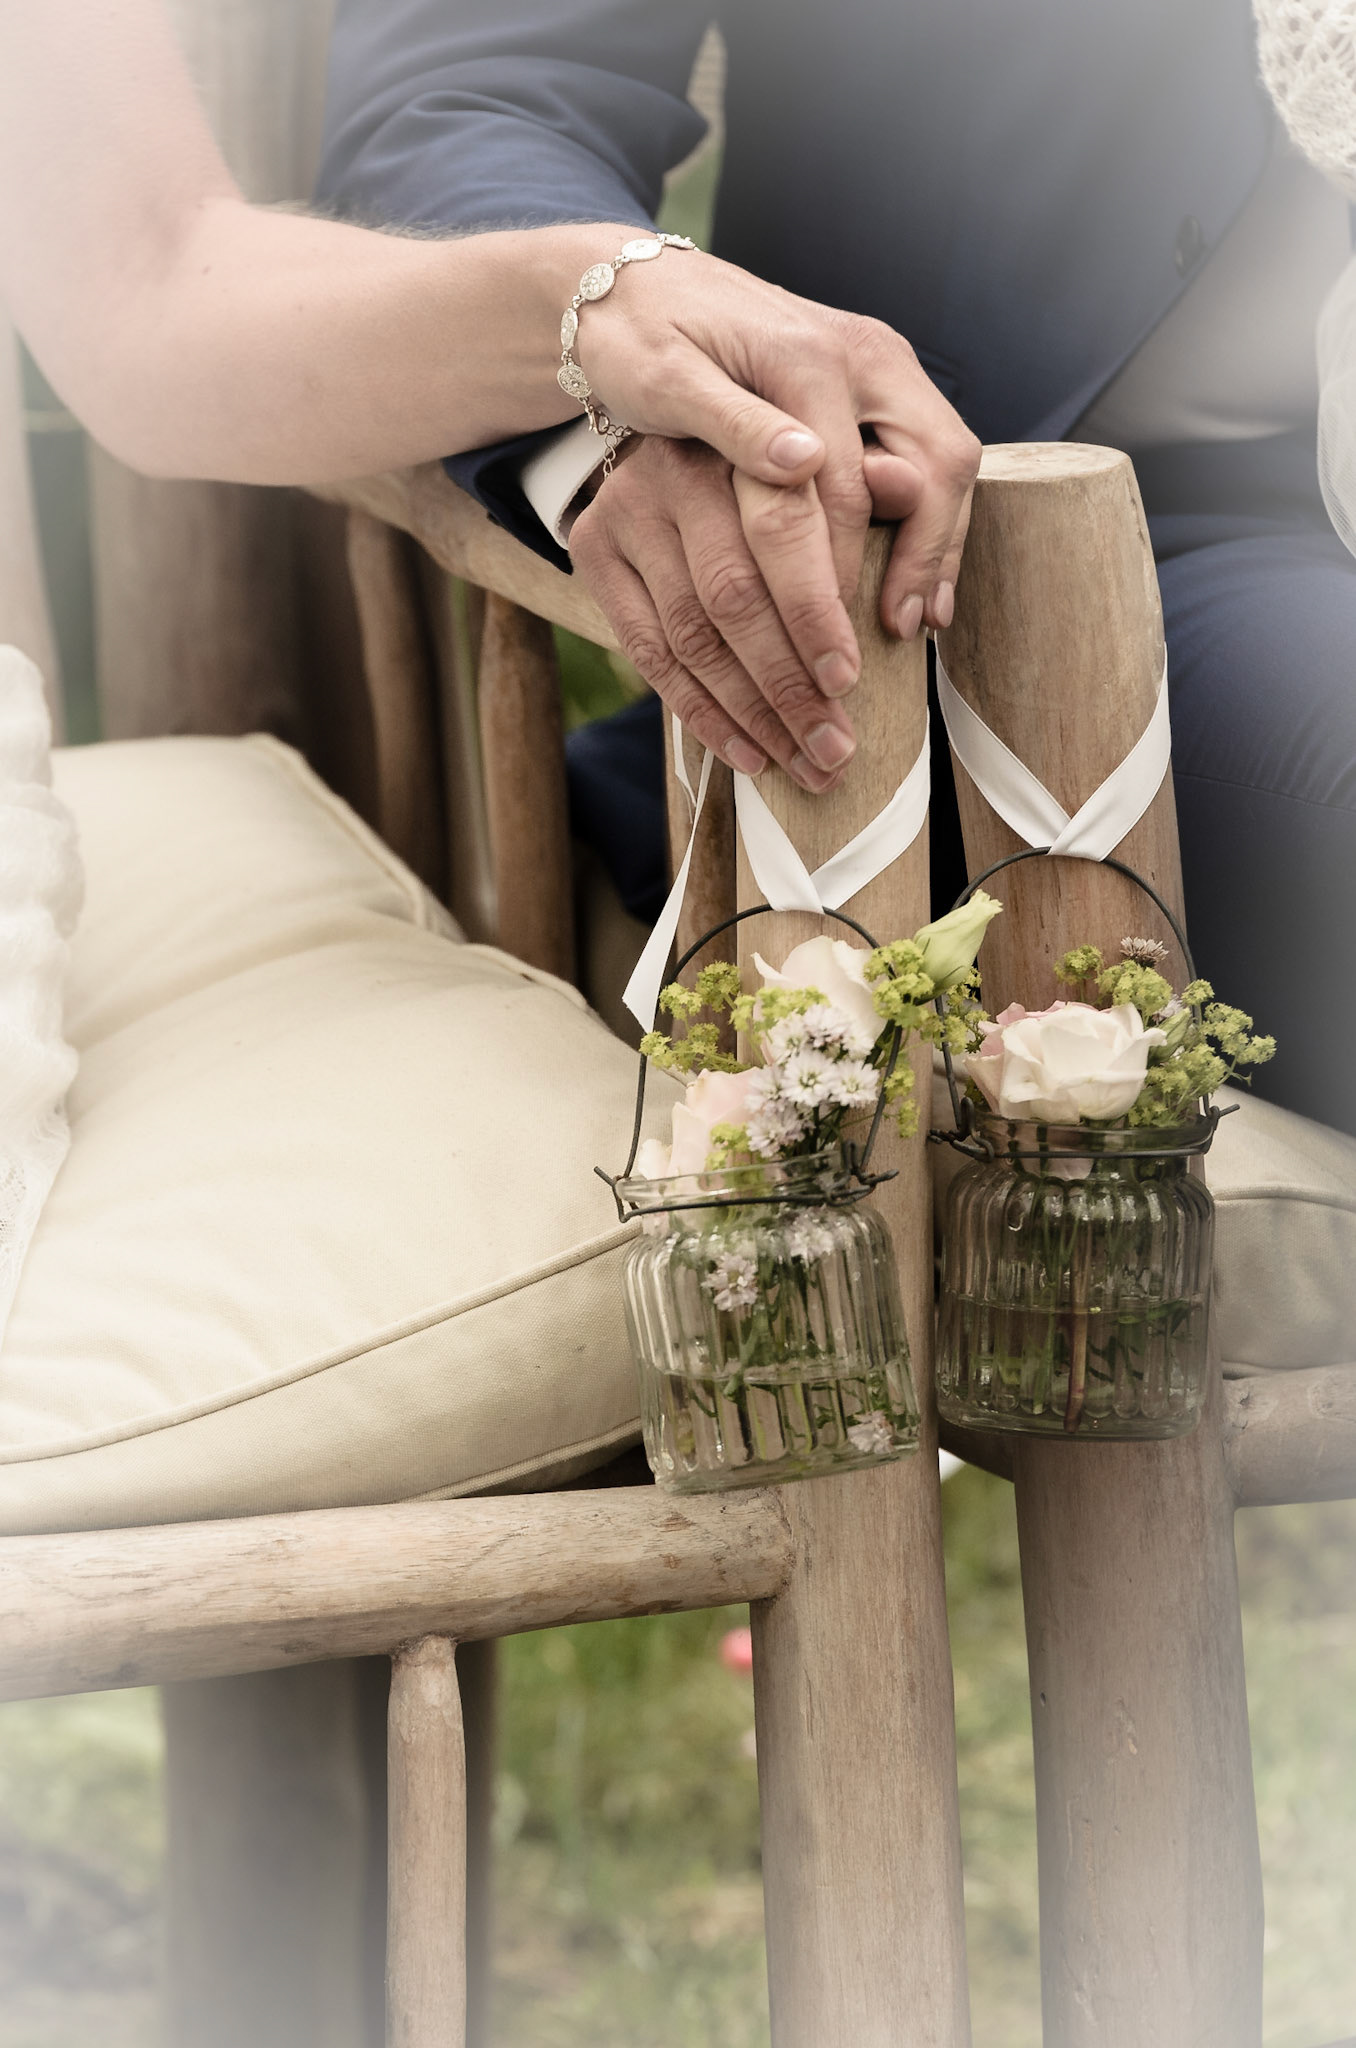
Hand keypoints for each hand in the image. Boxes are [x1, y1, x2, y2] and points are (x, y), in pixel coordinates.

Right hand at [569, 436, 854, 789]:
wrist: (676, 420)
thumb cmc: (777, 466)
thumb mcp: (832, 457)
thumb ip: (868, 481)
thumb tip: (908, 491)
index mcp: (746, 435)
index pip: (782, 530)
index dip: (814, 612)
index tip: (848, 680)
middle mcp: (678, 467)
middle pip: (733, 596)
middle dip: (789, 684)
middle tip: (834, 749)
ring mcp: (627, 508)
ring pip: (692, 635)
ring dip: (752, 713)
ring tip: (803, 763)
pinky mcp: (594, 548)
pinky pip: (650, 652)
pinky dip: (702, 712)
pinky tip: (748, 752)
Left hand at [576, 244, 980, 647]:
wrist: (633, 283)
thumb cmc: (638, 339)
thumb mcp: (666, 382)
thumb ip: (735, 423)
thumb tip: (803, 463)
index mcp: (807, 356)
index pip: (850, 483)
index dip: (845, 566)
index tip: (834, 633)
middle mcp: (860, 353)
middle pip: (933, 460)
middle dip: (926, 554)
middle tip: (902, 630)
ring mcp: (874, 365)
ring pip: (944, 456)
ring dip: (939, 540)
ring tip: (921, 619)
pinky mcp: (873, 382)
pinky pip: (924, 453)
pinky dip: (928, 516)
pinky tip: (916, 575)